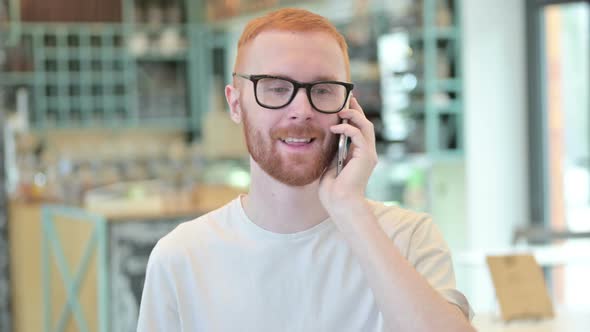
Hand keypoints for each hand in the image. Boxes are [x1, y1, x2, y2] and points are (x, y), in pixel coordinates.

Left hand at [319, 97, 377, 213]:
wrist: (340, 203)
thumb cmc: (333, 191)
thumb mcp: (331, 166)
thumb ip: (334, 152)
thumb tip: (328, 138)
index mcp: (360, 156)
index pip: (360, 131)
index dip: (354, 118)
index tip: (345, 106)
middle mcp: (367, 154)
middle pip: (366, 125)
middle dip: (356, 111)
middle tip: (347, 99)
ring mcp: (368, 155)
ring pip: (366, 126)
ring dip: (354, 115)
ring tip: (341, 110)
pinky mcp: (365, 156)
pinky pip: (358, 134)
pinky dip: (347, 128)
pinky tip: (335, 127)